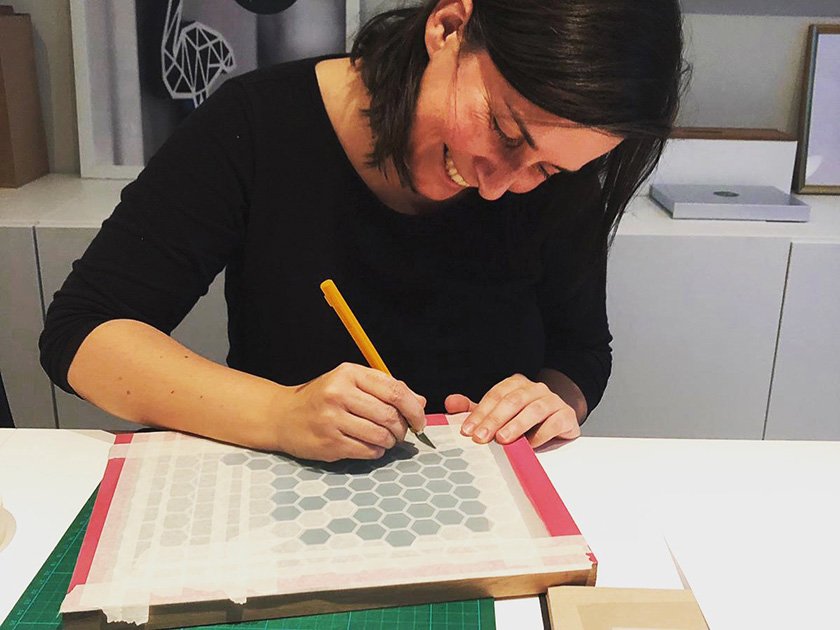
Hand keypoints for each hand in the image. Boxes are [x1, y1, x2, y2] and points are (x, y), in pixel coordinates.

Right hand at [273, 363, 426, 461]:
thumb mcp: (352, 383)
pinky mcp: (328, 442)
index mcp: (349, 374)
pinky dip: (376, 451)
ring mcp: (332, 419)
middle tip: (401, 433)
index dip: (413, 409)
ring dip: (390, 442)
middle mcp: (339, 393)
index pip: (394, 390)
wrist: (283, 415)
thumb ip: (385, 389)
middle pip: (389, 415)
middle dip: (402, 428)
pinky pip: (367, 451)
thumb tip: (420, 402)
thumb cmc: (323, 398)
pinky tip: (371, 446)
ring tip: (385, 439)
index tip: (419, 420)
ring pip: (380, 435)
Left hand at [445, 374, 579, 447]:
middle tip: (480, 437)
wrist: (558, 420)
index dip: (480, 413)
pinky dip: (541, 434)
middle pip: (512, 401)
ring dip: (516, 425)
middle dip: (494, 420)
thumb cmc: (523, 418)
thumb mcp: (497, 413)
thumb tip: (450, 403)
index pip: (495, 396)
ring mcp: (552, 401)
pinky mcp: (567, 416)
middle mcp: (534, 389)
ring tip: (503, 439)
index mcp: (515, 384)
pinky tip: (530, 445)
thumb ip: (474, 409)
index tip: (467, 430)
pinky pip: (554, 423)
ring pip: (534, 410)